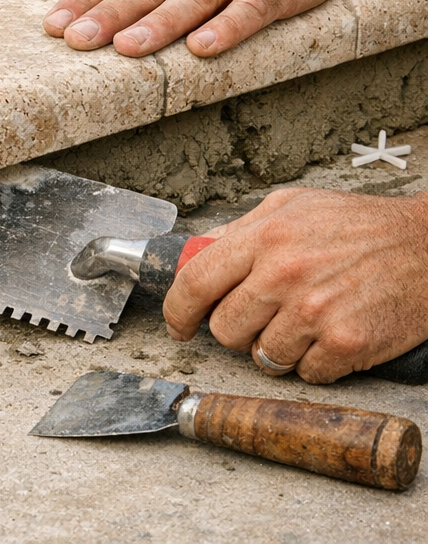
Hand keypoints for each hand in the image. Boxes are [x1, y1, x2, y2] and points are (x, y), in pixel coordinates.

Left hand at [163, 188, 427, 383]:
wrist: (426, 246)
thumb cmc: (357, 224)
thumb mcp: (290, 206)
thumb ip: (241, 229)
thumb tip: (199, 253)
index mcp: (264, 237)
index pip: (194, 282)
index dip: (177, 311)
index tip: (178, 325)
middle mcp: (283, 274)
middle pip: (224, 329)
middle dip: (235, 329)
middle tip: (259, 317)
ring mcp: (315, 312)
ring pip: (263, 357)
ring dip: (276, 347)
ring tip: (302, 321)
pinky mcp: (346, 343)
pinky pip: (305, 373)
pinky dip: (314, 362)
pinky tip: (329, 334)